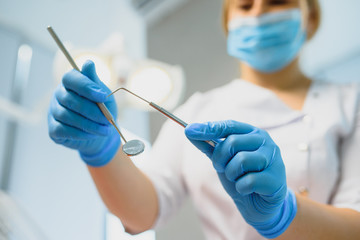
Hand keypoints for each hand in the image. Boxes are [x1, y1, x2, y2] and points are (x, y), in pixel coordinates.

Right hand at [48, 60, 119, 166]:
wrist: (100, 134)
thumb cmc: (102, 110)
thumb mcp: (103, 95)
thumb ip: (95, 82)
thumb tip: (88, 63)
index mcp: (71, 83)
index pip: (70, 78)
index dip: (86, 86)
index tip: (103, 96)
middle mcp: (58, 95)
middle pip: (70, 99)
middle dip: (92, 111)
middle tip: (108, 119)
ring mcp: (53, 112)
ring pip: (67, 116)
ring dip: (89, 124)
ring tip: (105, 130)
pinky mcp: (53, 130)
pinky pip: (63, 130)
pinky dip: (80, 133)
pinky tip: (92, 135)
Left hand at [185, 120, 296, 237]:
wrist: (259, 205)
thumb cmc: (242, 177)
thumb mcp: (223, 160)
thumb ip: (208, 145)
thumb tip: (189, 130)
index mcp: (253, 133)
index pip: (229, 125)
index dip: (209, 128)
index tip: (189, 130)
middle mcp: (266, 142)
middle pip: (232, 142)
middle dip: (220, 159)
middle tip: (222, 168)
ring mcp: (274, 160)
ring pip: (241, 160)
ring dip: (231, 174)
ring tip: (238, 179)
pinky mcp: (276, 180)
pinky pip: (248, 181)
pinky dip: (241, 188)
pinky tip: (248, 190)